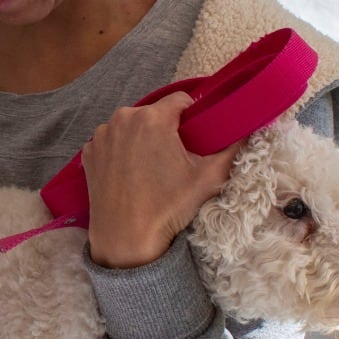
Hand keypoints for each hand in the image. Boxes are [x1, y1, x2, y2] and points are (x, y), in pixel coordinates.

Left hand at [82, 92, 239, 268]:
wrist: (125, 238)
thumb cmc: (167, 207)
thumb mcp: (209, 178)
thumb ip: (233, 148)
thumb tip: (250, 128)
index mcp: (152, 118)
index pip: (181, 100)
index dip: (193, 115)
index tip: (196, 136)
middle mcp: (122, 119)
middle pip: (155, 113)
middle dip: (167, 129)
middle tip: (176, 157)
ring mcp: (102, 135)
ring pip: (132, 126)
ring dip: (143, 138)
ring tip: (152, 167)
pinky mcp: (89, 152)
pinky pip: (113, 141)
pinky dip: (122, 150)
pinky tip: (131, 172)